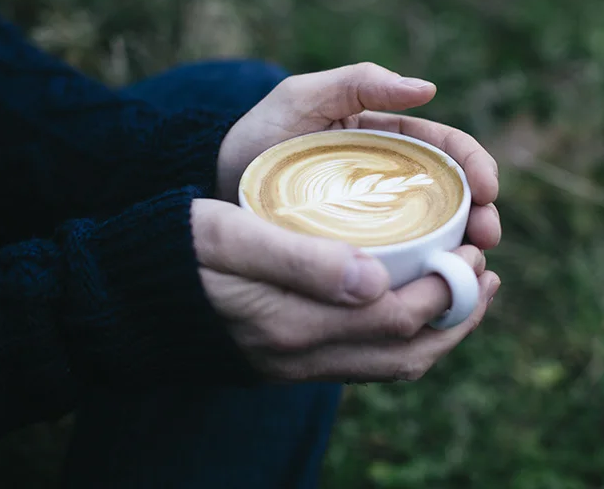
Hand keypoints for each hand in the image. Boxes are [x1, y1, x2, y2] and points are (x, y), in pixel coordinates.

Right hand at [192, 199, 499, 381]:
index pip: (398, 318)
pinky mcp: (284, 364)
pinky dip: (399, 340)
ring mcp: (293, 366)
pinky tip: (403, 307)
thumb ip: (300, 259)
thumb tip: (378, 278)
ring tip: (462, 293)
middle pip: (406, 353)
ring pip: (388, 366)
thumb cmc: (171, 253)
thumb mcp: (229, 236)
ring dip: (435, 334)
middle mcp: (301, 356)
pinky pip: (362, 364)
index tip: (471, 250)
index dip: (447, 289)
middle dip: (457, 316)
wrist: (119, 303)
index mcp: (294, 323)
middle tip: (485, 273)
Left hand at [217, 62, 500, 250]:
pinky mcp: (360, 257)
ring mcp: (378, 223)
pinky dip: (429, 278)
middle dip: (481, 215)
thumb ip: (356, 83)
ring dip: (463, 250)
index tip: (487, 190)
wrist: (212, 191)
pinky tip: (438, 293)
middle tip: (486, 238)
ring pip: (436, 235)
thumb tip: (427, 88)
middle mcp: (390, 183)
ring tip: (470, 267)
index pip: (446, 149)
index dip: (475, 166)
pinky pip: (405, 266)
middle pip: (452, 196)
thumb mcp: (300, 100)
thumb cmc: (257, 139)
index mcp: (387, 142)